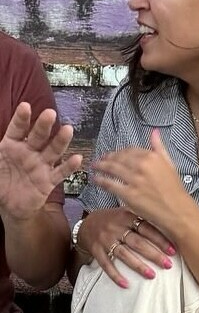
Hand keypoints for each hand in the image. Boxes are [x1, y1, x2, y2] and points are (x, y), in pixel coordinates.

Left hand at [0, 103, 81, 221]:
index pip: (18, 129)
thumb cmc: (0, 181)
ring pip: (52, 151)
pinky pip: (60, 173)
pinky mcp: (48, 181)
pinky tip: (77, 158)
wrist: (10, 206)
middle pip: (38, 136)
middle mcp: (29, 152)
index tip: (26, 106)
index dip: (22, 118)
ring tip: (68, 130)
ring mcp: (40, 165)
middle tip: (50, 114)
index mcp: (12, 144)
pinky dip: (69, 167)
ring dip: (60, 141)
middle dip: (44, 125)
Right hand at [77, 207, 176, 287]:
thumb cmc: (114, 221)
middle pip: (137, 242)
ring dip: (138, 266)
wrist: (87, 225)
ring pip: (124, 254)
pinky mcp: (96, 251)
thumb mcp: (127, 214)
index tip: (173, 250)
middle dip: (153, 254)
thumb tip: (171, 228)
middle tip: (168, 265)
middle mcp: (116, 227)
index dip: (160, 239)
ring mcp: (105, 240)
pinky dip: (116, 276)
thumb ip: (143, 219)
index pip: (146, 228)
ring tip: (152, 275)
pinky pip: (106, 265)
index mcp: (126, 216)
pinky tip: (126, 285)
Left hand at [92, 130, 192, 238]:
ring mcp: (135, 180)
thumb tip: (154, 132)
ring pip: (112, 169)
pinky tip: (95, 179)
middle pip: (119, 158)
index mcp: (152, 157)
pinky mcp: (129, 194)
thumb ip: (159, 148)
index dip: (120, 152)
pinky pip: (111, 184)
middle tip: (100, 160)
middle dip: (107, 158)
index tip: (114, 154)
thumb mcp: (169, 164)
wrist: (178, 212)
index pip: (130, 150)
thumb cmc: (175, 190)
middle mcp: (142, 166)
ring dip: (101, 167)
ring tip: (95, 167)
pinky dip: (101, 181)